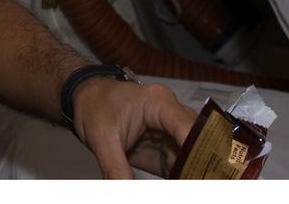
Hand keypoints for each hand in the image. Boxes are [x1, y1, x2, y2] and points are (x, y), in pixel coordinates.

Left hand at [70, 77, 196, 178]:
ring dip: (193, 174)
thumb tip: (125, 190)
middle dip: (201, 166)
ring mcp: (170, 132)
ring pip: (192, 157)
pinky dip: (182, 177)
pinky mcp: (164, 148)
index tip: (203, 172)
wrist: (85, 98)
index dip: (198, 150)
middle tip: (203, 182)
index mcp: (158, 102)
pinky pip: (180, 166)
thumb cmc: (94, 105)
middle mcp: (170, 115)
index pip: (188, 127)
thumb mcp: (101, 139)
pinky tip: (181, 183)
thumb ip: (115, 168)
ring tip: (194, 184)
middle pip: (197, 142)